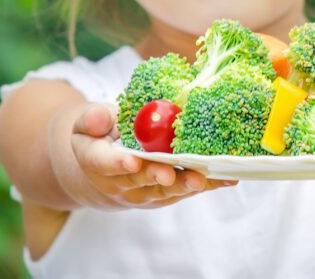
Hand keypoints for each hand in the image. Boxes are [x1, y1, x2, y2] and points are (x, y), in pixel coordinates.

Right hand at [51, 104, 236, 210]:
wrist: (104, 172)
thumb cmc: (100, 138)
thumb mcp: (87, 123)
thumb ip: (91, 119)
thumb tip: (99, 119)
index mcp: (97, 162)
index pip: (105, 163)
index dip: (119, 163)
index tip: (133, 160)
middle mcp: (121, 183)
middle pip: (140, 181)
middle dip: (157, 176)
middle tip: (170, 174)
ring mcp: (145, 193)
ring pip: (166, 191)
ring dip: (185, 185)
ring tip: (202, 179)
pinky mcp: (166, 195)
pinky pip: (186, 191)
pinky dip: (207, 185)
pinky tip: (227, 179)